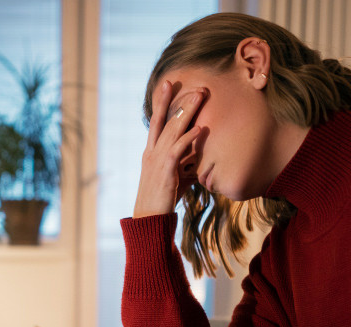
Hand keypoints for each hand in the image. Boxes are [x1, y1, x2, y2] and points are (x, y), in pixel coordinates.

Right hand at [132, 80, 206, 217]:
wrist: (149, 218)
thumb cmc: (163, 199)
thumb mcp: (175, 177)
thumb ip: (186, 165)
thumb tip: (201, 161)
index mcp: (151, 152)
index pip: (156, 122)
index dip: (162, 102)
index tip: (168, 84)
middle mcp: (152, 152)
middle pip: (165, 120)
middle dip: (179, 100)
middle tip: (194, 85)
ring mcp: (157, 160)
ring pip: (172, 129)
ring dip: (187, 111)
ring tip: (200, 96)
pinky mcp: (165, 171)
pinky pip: (178, 149)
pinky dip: (189, 137)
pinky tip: (200, 128)